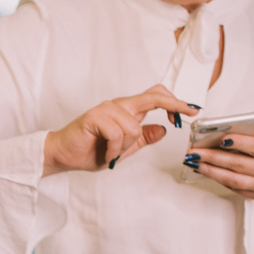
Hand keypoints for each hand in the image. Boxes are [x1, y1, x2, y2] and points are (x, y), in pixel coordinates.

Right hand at [44, 85, 201, 175]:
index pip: (155, 97)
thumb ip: (142, 139)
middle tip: (186, 115)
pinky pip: (117, 134)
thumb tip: (163, 130)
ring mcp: (107, 109)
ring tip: (113, 155)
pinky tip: (106, 156)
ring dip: (125, 148)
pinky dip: (114, 150)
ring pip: (133, 127)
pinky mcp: (95, 116)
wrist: (62, 156)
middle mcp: (118, 105)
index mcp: (127, 110)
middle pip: (152, 97)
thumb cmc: (89, 151)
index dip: (174, 103)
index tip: (191, 110)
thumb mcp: (123, 149)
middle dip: (173, 105)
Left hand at [184, 120, 253, 203]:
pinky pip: (232, 186)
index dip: (238, 143)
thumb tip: (238, 124)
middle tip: (196, 151)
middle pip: (238, 164)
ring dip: (211, 171)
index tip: (221, 139)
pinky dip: (217, 178)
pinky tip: (205, 170)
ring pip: (232, 179)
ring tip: (195, 162)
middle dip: (214, 157)